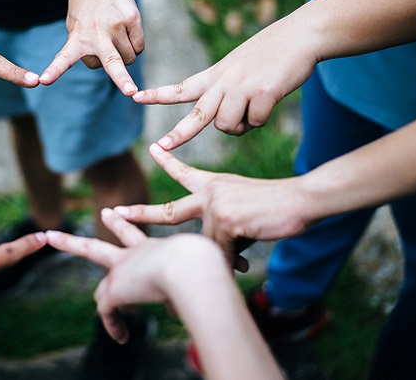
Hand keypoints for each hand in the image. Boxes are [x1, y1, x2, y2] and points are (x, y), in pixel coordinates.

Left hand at [39, 0, 143, 94]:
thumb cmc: (85, 9)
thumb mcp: (74, 25)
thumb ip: (82, 48)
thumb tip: (103, 65)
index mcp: (77, 37)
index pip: (63, 58)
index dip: (54, 71)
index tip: (43, 81)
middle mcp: (97, 33)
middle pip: (111, 61)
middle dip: (121, 79)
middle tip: (130, 91)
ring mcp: (117, 26)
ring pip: (128, 59)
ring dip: (124, 56)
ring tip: (114, 38)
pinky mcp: (133, 19)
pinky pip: (139, 47)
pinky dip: (134, 45)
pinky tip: (125, 31)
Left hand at [46, 208, 228, 342]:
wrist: (193, 267)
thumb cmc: (208, 271)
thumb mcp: (204, 277)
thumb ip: (194, 288)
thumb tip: (189, 305)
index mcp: (158, 249)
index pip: (140, 238)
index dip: (131, 228)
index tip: (123, 216)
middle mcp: (137, 253)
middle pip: (108, 237)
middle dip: (94, 226)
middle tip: (84, 213)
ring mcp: (122, 267)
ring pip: (90, 251)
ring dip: (70, 243)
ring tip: (54, 235)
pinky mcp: (115, 288)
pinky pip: (107, 311)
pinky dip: (114, 325)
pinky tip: (122, 337)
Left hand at [113, 144, 311, 263]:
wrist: (301, 199)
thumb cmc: (279, 206)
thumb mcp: (244, 211)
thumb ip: (224, 224)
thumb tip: (216, 252)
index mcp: (215, 185)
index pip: (184, 172)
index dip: (168, 161)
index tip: (153, 148)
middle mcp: (209, 192)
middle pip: (168, 211)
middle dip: (139, 214)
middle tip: (114, 213)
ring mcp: (214, 206)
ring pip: (204, 246)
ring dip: (221, 260)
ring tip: (240, 266)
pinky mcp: (224, 220)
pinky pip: (219, 254)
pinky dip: (231, 264)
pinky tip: (244, 265)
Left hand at [133, 15, 318, 143]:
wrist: (301, 35)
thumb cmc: (272, 53)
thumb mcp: (240, 68)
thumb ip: (226, 94)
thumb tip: (224, 126)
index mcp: (216, 75)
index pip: (181, 87)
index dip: (159, 94)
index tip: (136, 96)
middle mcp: (224, 81)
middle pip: (197, 115)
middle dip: (178, 134)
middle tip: (160, 147)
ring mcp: (243, 87)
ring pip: (228, 126)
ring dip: (241, 126)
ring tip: (255, 106)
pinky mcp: (263, 93)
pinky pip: (256, 122)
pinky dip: (263, 118)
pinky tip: (271, 100)